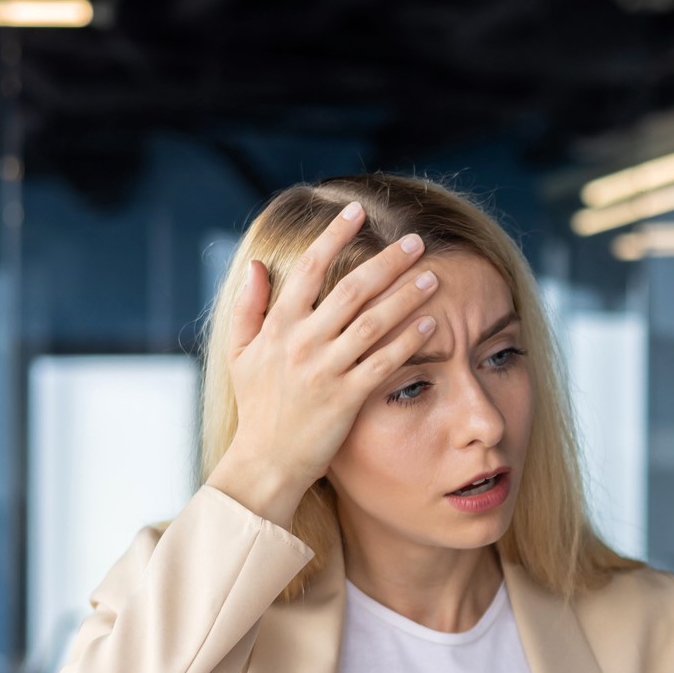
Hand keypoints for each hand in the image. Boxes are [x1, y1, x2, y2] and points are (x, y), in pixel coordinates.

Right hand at [206, 201, 442, 526]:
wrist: (266, 461)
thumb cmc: (258, 407)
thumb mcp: (240, 354)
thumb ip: (249, 307)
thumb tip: (255, 264)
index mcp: (278, 325)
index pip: (307, 268)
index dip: (333, 236)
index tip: (356, 211)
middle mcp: (302, 342)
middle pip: (352, 289)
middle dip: (387, 261)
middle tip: (417, 240)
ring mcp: (325, 370)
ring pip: (373, 322)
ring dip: (407, 296)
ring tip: (433, 276)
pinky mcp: (347, 398)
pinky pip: (384, 363)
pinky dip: (409, 342)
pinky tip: (432, 325)